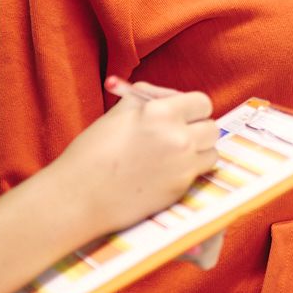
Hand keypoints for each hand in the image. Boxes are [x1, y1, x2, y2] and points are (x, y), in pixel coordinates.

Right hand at [50, 84, 218, 233]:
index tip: (183, 115)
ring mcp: (183, 165)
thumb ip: (149, 99)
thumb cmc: (93, 152)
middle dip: (198, 129)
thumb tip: (171, 97)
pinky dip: (189, 171)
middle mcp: (178, 138)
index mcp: (161, 112)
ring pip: (212, 152)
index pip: (202, 102)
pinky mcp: (181, 189)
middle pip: (212, 127)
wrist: (80, 195)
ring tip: (174, 155)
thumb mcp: (118, 112)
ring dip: (199, 151)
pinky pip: (199, 174)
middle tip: (180, 135)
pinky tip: (167, 171)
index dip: (191, 108)